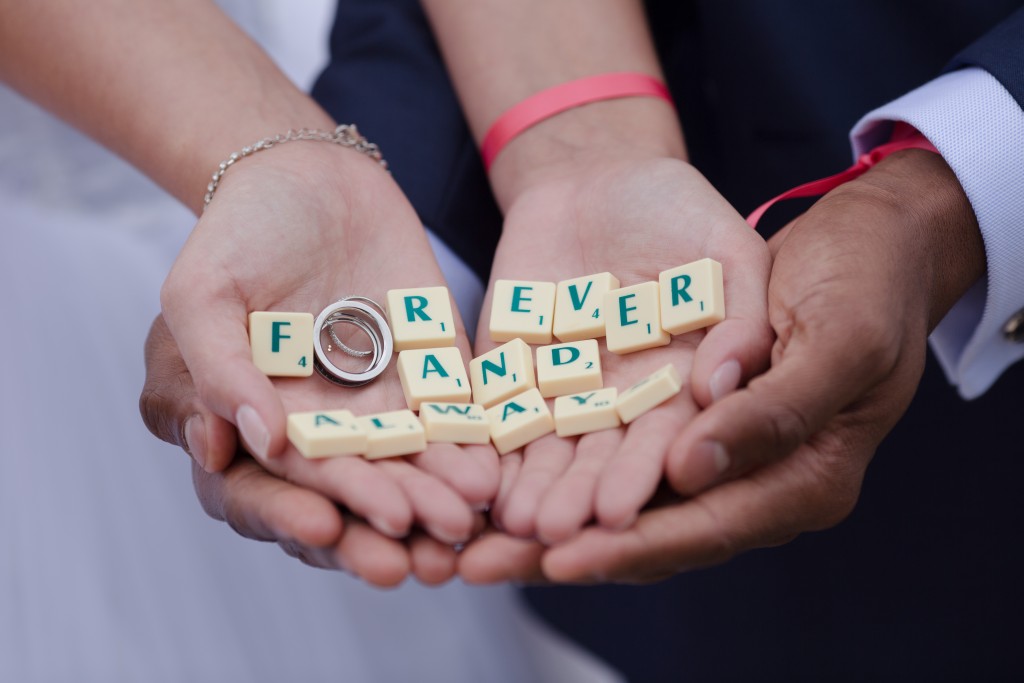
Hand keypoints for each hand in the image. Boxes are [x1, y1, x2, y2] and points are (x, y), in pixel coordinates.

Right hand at [156, 146, 498, 544]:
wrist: (308, 176)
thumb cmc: (238, 234)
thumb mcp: (202, 294)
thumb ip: (217, 368)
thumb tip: (250, 443)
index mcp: (260, 420)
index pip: (279, 484)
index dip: (299, 512)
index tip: (327, 531)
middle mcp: (324, 424)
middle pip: (354, 487)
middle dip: (385, 520)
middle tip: (418, 557)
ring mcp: (381, 400)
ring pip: (412, 461)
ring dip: (438, 496)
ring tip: (465, 523)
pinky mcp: (431, 370)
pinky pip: (456, 414)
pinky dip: (472, 444)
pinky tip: (493, 472)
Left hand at [475, 157, 771, 543]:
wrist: (600, 175)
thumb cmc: (679, 209)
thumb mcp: (728, 252)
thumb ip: (740, 317)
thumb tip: (724, 386)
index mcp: (685, 388)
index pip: (669, 444)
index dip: (642, 479)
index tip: (619, 514)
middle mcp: (625, 404)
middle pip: (601, 459)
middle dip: (576, 498)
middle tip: (552, 539)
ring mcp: (567, 390)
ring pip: (546, 448)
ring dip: (530, 486)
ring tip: (510, 524)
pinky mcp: (512, 369)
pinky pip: (495, 410)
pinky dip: (484, 442)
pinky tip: (468, 475)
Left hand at [521, 149, 985, 582]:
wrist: (794, 204)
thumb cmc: (855, 275)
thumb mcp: (836, 331)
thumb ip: (780, 402)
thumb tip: (699, 459)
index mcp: (789, 464)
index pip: (712, 516)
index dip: (648, 539)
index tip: (587, 549)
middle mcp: (715, 453)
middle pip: (642, 511)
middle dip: (575, 538)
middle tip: (514, 556)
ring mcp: (664, 418)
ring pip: (594, 474)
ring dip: (539, 503)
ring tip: (488, 530)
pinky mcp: (622, 382)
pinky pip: (569, 425)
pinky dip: (523, 449)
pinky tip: (479, 469)